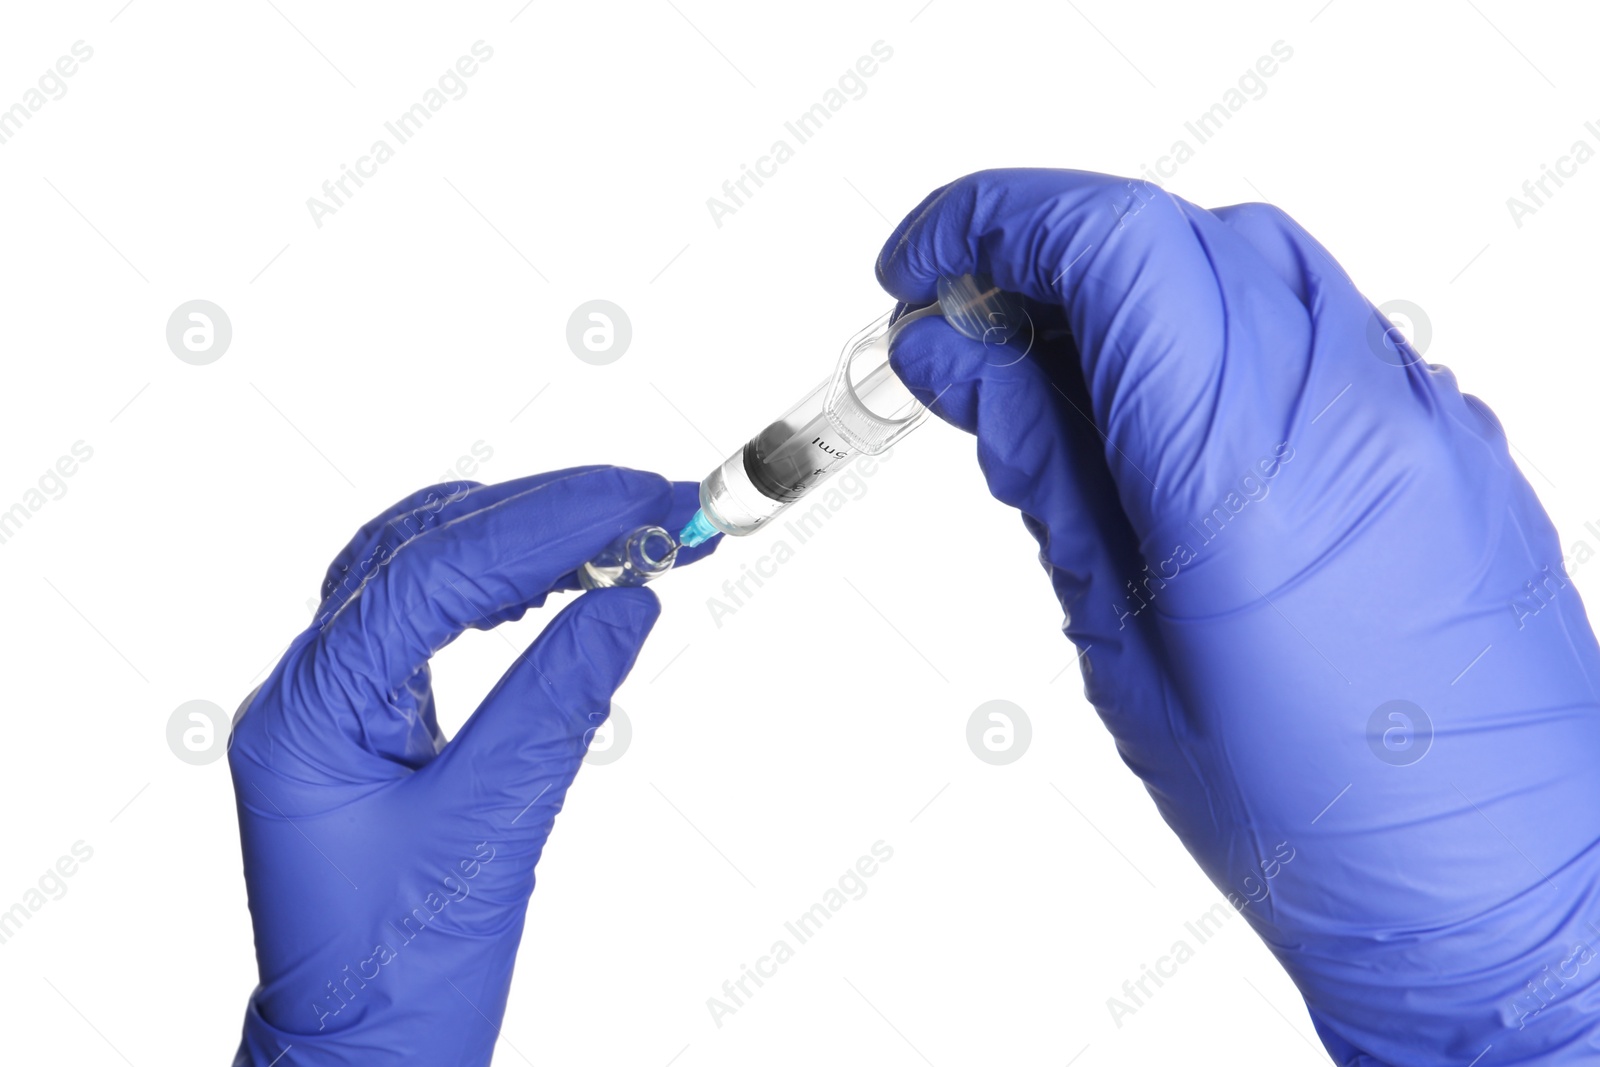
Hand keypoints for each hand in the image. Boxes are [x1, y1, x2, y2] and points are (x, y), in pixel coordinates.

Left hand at [230, 466, 712, 1065]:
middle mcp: (306, 690)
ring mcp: (333, 701)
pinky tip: (560, 580)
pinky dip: (500, 583)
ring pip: (421, 568)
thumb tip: (628, 602)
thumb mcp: (489, 837)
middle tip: (650, 502)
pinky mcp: (370, 718)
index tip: (637, 501)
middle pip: (419, 549)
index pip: (426, 576)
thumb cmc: (397, 978)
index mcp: (306, 716)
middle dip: (542, 515)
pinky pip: (427, 615)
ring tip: (623, 530)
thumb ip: (556, 705)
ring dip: (523, 537)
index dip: (542, 526)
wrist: (358, 1060)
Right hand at [879, 169, 1599, 1062]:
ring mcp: (1420, 416)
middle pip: (1176, 234)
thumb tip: (960, 357)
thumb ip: (1044, 471)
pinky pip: (1327, 325)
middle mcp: (1354, 412)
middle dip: (1047, 252)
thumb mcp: (1124, 646)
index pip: (1114, 246)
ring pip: (1256, 262)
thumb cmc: (1313, 816)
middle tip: (968, 337)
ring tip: (1066, 382)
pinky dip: (1224, 329)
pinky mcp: (1452, 437)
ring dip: (1137, 286)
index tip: (918, 269)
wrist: (1503, 888)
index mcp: (1245, 473)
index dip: (993, 222)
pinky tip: (1178, 419)